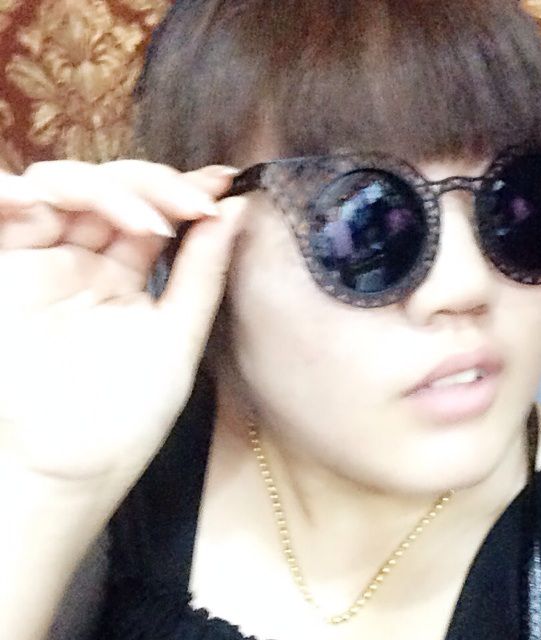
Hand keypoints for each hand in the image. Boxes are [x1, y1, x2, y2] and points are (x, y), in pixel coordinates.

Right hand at [0, 159, 243, 497]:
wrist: (61, 474)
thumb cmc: (122, 418)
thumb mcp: (175, 339)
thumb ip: (202, 273)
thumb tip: (237, 212)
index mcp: (126, 279)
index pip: (155, 215)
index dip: (187, 192)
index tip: (227, 183)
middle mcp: (83, 263)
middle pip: (115, 190)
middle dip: (157, 186)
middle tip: (196, 203)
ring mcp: (41, 262)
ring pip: (65, 188)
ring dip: (108, 191)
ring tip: (149, 223)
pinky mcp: (3, 269)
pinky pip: (2, 207)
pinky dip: (18, 193)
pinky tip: (49, 200)